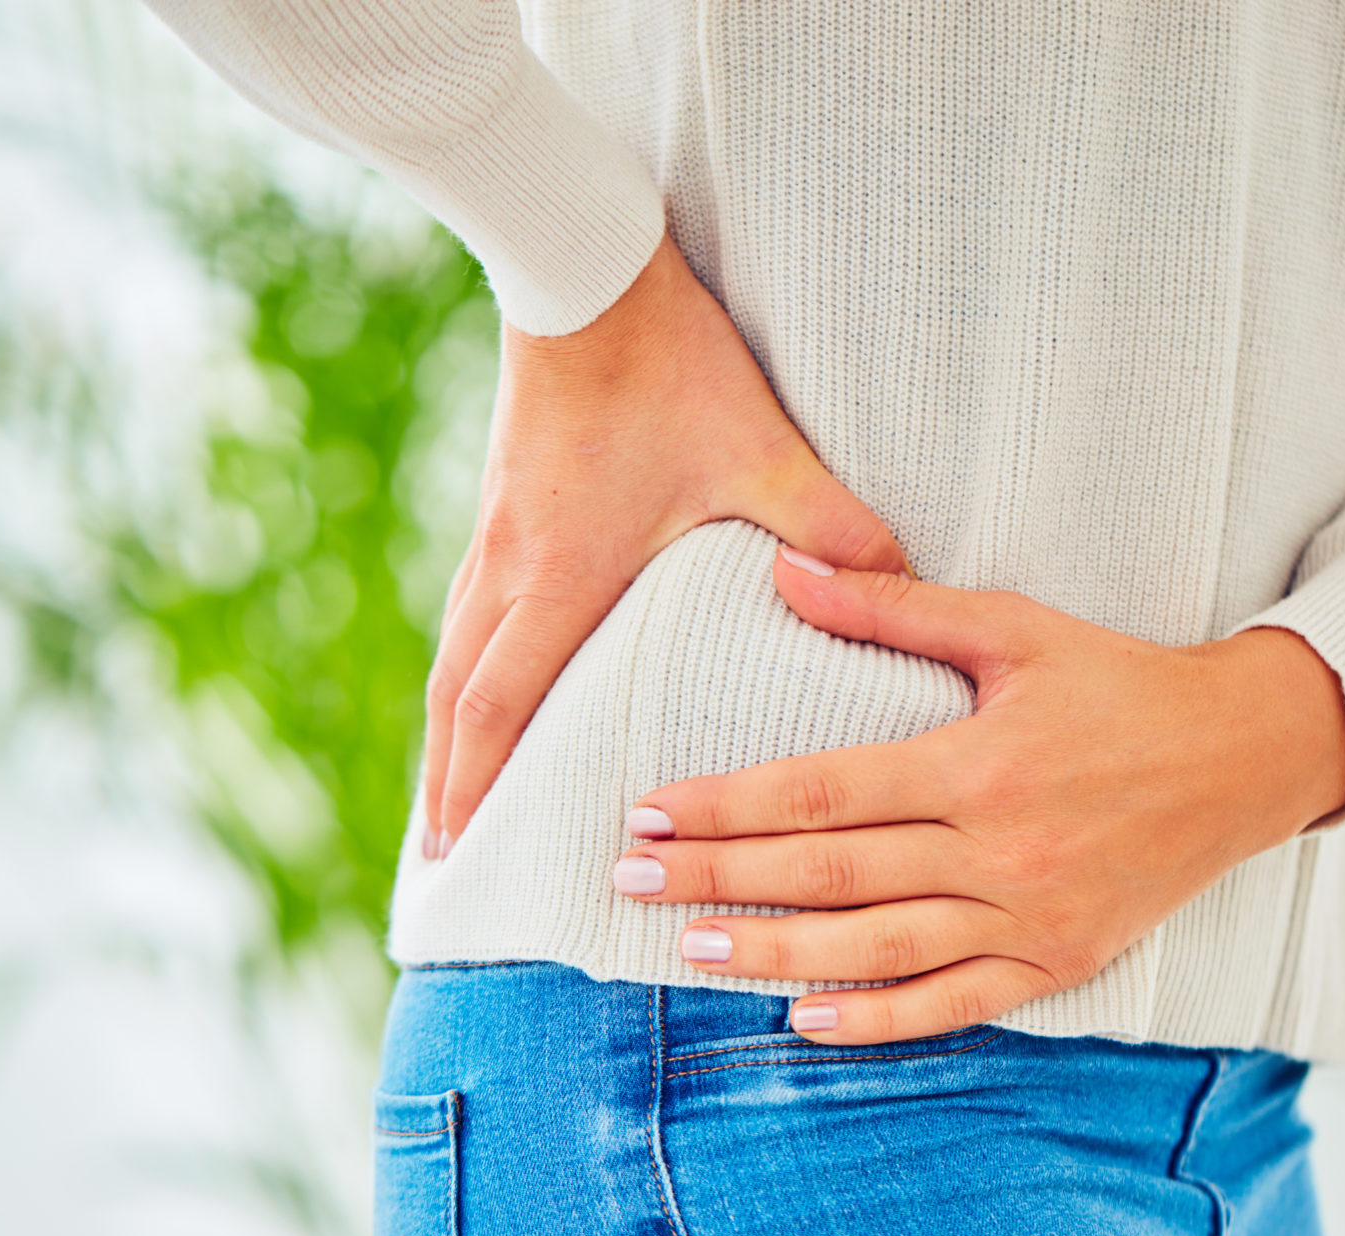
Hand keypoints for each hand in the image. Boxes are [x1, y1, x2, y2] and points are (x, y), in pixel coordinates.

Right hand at [420, 234, 905, 856]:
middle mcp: (512, 569)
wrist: (582, 267)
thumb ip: (832, 531)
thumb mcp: (761, 452)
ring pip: (452, 658)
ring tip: (448, 796)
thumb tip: (905, 592)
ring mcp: (496, 537)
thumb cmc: (667, 363)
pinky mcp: (499, 506)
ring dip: (447, 734)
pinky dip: (463, 674)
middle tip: (438, 859)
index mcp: (564, 576)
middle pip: (455, 702)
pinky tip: (481, 690)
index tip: (460, 856)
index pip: (503, 707)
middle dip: (445, 786)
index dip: (478, 788)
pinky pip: (466, 617)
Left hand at [611, 547, 1344, 1043]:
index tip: (653, 811)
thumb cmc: (1122, 684)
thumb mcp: (1016, 627)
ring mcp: (1031, 915)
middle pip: (835, 873)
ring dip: (781, 954)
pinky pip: (957, 1003)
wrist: (1248, 758)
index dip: (732, 806)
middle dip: (725, 879)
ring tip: (692, 953)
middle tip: (632, 882)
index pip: (826, 791)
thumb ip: (896, 608)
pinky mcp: (1059, 962)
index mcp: (981, 762)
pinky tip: (806, 1020)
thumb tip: (785, 570)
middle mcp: (1001, 848)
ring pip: (882, 948)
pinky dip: (880, 1019)